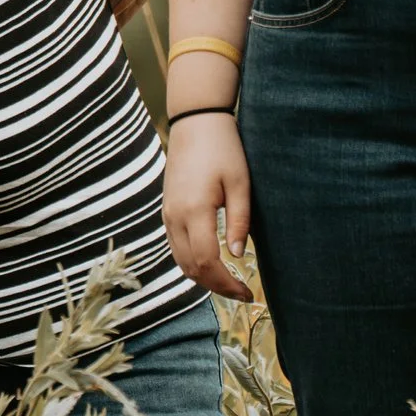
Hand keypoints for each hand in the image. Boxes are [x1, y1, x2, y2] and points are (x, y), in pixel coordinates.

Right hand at [161, 112, 254, 299]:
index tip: (248, 293)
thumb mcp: (240, 183)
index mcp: (195, 211)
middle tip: (241, 293)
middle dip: (216, 287)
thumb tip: (237, 256)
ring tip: (229, 282)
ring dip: (202, 277)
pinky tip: (211, 262)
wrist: (195, 121)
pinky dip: (192, 262)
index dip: (227, 284)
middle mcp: (175, 216)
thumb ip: (239, 221)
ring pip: (180, 260)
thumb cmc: (223, 149)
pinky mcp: (167, 209)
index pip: (207, 263)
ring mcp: (167, 213)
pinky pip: (176, 246)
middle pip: (190, 268)